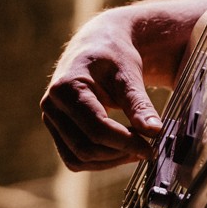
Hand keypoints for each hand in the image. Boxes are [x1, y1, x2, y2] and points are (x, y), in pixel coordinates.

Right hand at [40, 0, 206, 170]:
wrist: (97, 46)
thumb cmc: (113, 56)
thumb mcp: (129, 75)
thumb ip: (140, 104)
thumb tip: (155, 131)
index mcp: (66, 87)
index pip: (96, 127)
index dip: (125, 142)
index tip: (151, 148)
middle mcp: (52, 106)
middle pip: (85, 147)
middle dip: (118, 153)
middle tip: (147, 149)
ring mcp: (51, 120)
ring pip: (77, 159)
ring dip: (109, 161)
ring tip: (135, 150)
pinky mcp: (57, 130)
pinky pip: (74, 158)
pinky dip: (98, 161)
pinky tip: (121, 151)